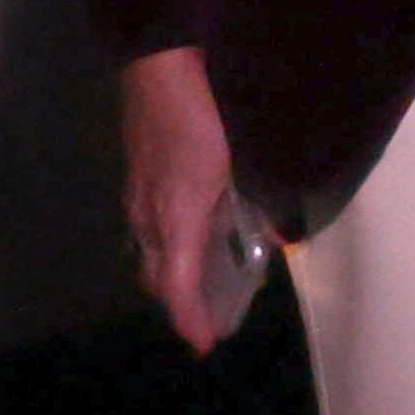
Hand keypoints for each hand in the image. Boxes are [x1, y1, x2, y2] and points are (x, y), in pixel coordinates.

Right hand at [119, 48, 254, 355]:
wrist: (160, 70)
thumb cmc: (203, 117)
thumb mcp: (237, 165)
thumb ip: (255, 204)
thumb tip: (276, 238)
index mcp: (175, 220)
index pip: (176, 285)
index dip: (190, 317)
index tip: (203, 344)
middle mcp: (148, 216)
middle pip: (158, 276)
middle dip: (181, 302)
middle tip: (210, 318)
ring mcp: (138, 197)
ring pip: (151, 252)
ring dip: (174, 275)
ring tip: (204, 285)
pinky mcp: (138, 179)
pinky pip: (150, 228)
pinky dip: (169, 246)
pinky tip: (191, 237)